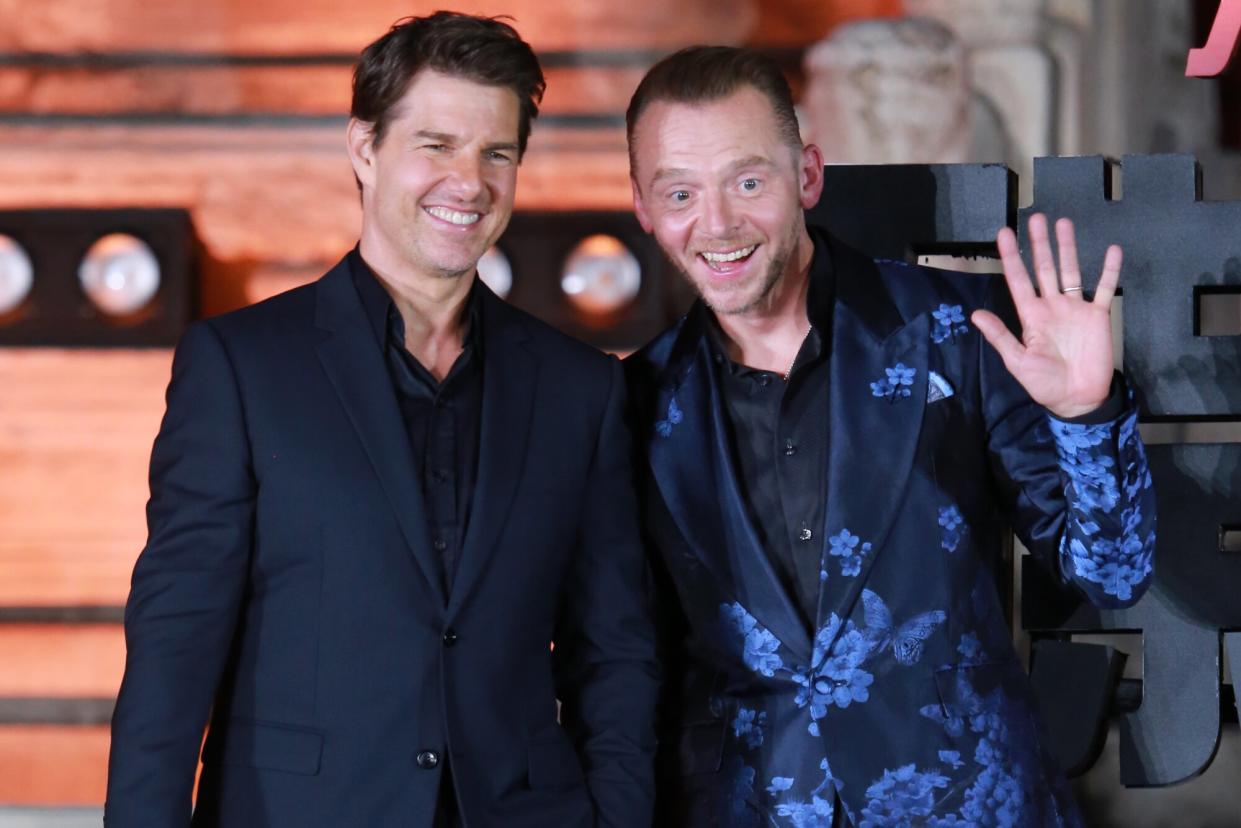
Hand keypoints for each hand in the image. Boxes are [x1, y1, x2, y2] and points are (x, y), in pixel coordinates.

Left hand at [970, 213, 1119, 419]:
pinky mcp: (1099, 315)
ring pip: (1071, 271)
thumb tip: (975, 315)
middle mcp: (1052, 306)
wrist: (1077, 399)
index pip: (1018, 280)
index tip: (1004, 234)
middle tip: (1036, 217)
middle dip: (1039, 244)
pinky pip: (1106, 289)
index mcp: (1031, 316)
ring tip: (1062, 223)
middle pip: (1044, 268)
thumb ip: (1000, 336)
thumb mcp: (1018, 361)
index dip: (1011, 257)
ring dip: (1067, 248)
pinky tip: (1112, 250)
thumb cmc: (1044, 383)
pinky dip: (1109, 270)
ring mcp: (1075, 308)